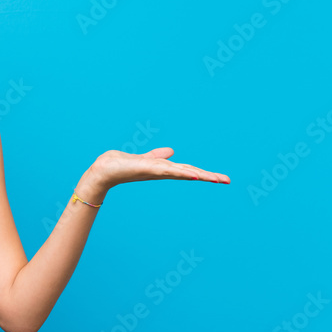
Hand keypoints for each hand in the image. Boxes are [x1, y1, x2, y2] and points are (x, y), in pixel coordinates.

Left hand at [88, 147, 230, 192]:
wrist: (103, 171)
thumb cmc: (120, 165)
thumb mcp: (143, 158)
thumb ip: (156, 156)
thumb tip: (171, 151)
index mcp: (163, 169)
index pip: (188, 170)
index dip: (204, 173)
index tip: (222, 178)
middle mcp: (162, 171)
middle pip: (190, 172)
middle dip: (209, 176)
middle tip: (228, 180)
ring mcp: (156, 171)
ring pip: (183, 172)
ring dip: (200, 175)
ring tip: (217, 178)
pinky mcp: (148, 169)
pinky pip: (168, 170)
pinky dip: (181, 172)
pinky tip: (193, 175)